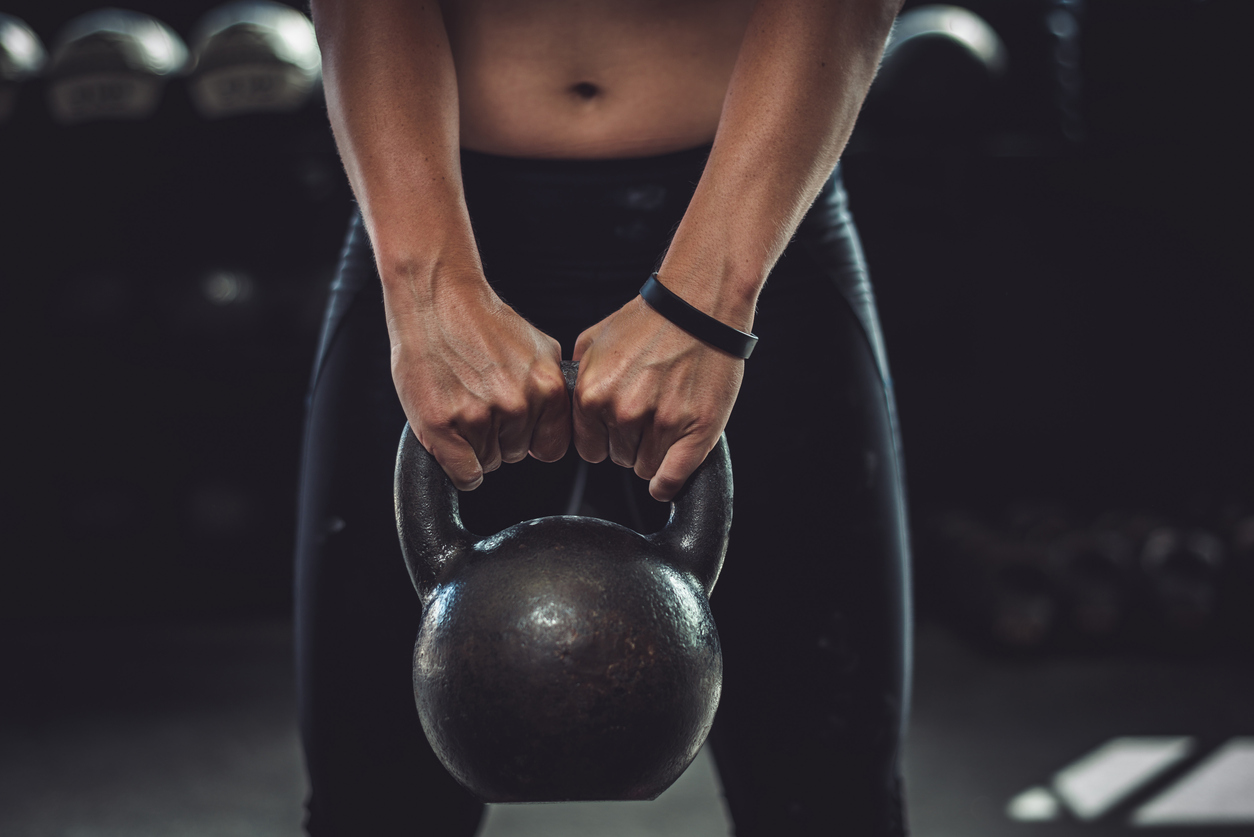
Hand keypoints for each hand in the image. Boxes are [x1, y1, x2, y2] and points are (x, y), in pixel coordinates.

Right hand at [386, 268, 569, 489]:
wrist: (437, 298)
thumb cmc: (481, 323)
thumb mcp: (537, 348)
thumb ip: (550, 386)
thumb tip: (558, 420)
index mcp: (546, 387)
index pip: (550, 448)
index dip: (530, 439)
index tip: (515, 424)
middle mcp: (518, 404)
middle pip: (515, 455)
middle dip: (498, 436)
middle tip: (477, 400)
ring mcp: (479, 416)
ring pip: (487, 461)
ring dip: (473, 444)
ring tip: (460, 401)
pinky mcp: (443, 426)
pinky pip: (464, 475)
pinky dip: (457, 467)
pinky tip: (449, 437)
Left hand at [572, 294, 743, 501]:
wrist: (699, 305)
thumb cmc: (652, 319)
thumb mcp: (595, 340)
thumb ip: (579, 378)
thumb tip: (570, 405)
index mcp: (591, 394)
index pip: (590, 449)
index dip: (606, 439)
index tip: (619, 428)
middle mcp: (622, 412)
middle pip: (619, 458)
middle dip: (632, 441)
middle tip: (651, 412)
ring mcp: (660, 423)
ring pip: (646, 467)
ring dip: (655, 452)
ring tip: (668, 418)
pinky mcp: (695, 431)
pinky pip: (670, 479)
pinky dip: (668, 483)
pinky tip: (667, 478)